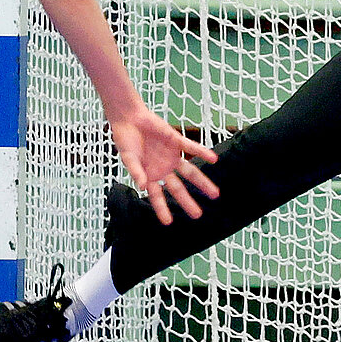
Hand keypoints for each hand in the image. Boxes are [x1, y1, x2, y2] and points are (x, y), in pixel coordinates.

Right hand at [107, 105, 219, 225]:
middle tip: (197, 215)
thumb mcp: (128, 158)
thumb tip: (143, 186)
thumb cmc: (126, 140)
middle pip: (178, 189)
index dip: (162, 209)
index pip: (157, 196)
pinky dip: (203, 153)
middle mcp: (163, 169)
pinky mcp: (176, 141)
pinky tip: (214, 159)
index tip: (167, 222)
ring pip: (190, 173)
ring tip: (215, 194)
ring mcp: (172, 156)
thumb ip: (136, 171)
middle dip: (187, 202)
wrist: (130, 118)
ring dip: (202, 183)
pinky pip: (192, 148)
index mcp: (150, 175)